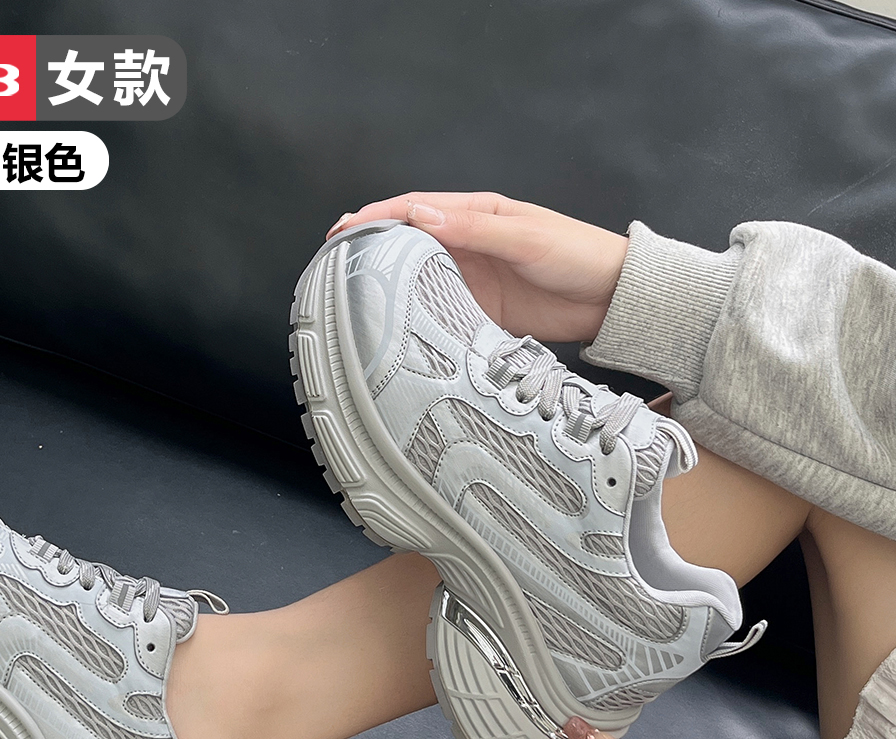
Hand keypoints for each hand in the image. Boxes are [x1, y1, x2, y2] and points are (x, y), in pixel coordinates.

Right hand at [328, 192, 627, 343]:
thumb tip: (421, 217)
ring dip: (388, 283)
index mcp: (476, 214)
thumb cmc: (577, 255)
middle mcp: (467, 244)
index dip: (376, 216)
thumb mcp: (524, 236)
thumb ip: (473, 229)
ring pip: (418, 278)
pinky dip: (415, 315)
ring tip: (353, 294)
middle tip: (333, 262)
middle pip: (407, 243)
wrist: (610, 299)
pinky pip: (438, 310)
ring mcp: (470, 278)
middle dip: (370, 248)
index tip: (344, 228)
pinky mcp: (478, 310)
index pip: (415, 209)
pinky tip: (395, 323)